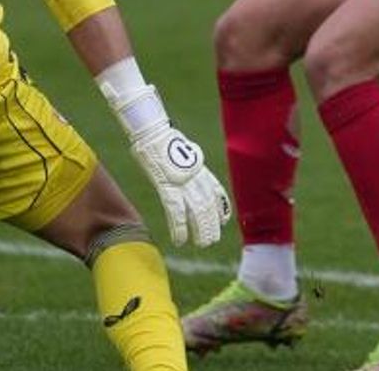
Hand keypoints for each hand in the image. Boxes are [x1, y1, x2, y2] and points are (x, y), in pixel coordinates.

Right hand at [129, 124, 232, 246]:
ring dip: (201, 231)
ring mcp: (183, 184)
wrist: (155, 133)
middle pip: (208, 206)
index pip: (216, 192)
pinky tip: (181, 240)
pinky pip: (176, 213)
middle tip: (212, 240)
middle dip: (211, 225)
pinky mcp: (168, 187)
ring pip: (198, 212)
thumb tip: (189, 162)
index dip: (221, 208)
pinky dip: (179, 228)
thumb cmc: (163, 140)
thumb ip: (188, 161)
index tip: (224, 220)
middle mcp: (196, 178)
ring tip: (202, 244)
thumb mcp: (182, 150)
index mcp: (200, 170)